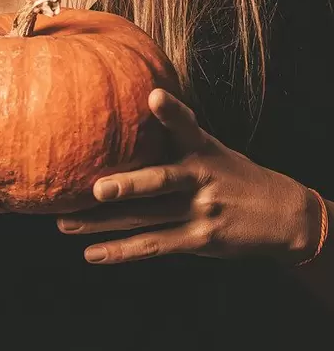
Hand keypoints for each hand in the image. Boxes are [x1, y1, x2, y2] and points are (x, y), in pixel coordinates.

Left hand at [57, 88, 314, 265]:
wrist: (283, 215)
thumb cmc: (234, 174)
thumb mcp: (213, 148)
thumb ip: (178, 134)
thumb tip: (140, 102)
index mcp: (203, 149)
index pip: (186, 125)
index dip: (171, 112)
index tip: (155, 97)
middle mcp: (202, 178)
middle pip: (162, 181)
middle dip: (129, 186)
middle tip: (96, 188)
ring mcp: (201, 210)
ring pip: (147, 218)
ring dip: (104, 224)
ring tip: (66, 224)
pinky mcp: (200, 239)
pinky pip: (155, 246)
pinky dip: (122, 251)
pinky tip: (93, 253)